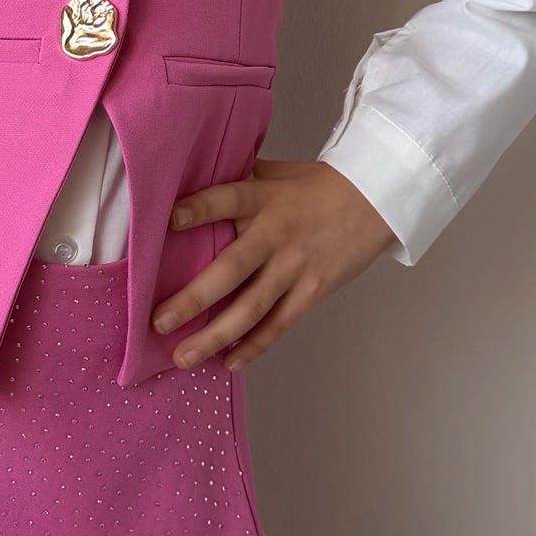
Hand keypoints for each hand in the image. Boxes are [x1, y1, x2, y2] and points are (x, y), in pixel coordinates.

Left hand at [150, 158, 394, 372]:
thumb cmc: (318, 186)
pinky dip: (254, 345)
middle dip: (194, 298)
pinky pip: (280, 324)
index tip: (169, 220)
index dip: (199, 209)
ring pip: (253, 307)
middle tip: (159, 322)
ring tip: (184, 357)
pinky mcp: (313, 290)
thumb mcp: (277, 174)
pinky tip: (228, 362)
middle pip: (232, 268)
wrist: (376, 200)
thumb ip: (239, 182)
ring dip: (216, 336)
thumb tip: (192, 180)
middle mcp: (277, 234)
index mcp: (264, 198)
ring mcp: (295, 266)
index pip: (227, 199)